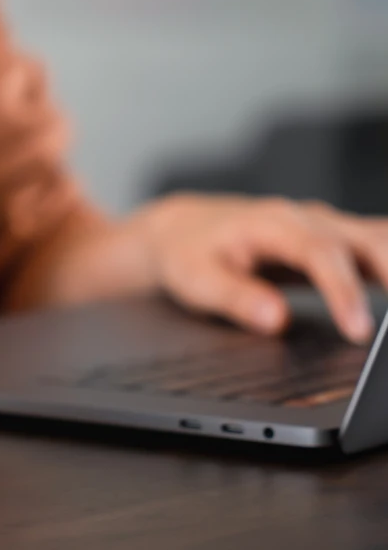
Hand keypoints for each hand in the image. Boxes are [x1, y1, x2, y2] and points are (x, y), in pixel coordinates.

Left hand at [141, 194, 387, 342]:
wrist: (182, 229)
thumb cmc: (188, 252)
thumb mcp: (196, 279)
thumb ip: (236, 298)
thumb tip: (276, 319)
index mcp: (274, 223)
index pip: (321, 254)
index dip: (343, 292)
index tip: (358, 330)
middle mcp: (308, 218)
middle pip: (368, 240)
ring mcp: (325, 227)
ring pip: (380, 240)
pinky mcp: (333, 241)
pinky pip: (377, 248)